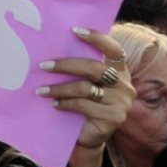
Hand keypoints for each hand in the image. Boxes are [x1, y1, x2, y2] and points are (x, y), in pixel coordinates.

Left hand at [36, 27, 134, 150]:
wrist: (89, 137)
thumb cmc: (85, 105)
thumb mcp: (86, 84)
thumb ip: (81, 69)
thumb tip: (56, 47)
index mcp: (120, 71)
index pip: (114, 49)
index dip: (97, 38)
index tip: (75, 30)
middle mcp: (124, 85)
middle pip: (94, 68)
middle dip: (66, 65)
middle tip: (44, 66)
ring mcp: (121, 103)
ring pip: (85, 88)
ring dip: (60, 88)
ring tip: (42, 90)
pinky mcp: (113, 118)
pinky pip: (82, 105)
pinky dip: (65, 103)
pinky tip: (54, 104)